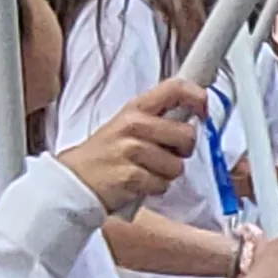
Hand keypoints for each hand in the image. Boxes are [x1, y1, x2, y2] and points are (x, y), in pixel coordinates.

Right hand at [61, 83, 201, 211]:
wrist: (74, 182)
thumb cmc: (104, 156)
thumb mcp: (125, 125)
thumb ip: (156, 119)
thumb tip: (192, 119)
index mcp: (135, 109)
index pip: (176, 88)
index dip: (198, 98)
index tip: (202, 111)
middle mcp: (134, 125)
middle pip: (187, 135)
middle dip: (182, 151)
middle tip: (165, 155)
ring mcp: (131, 150)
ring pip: (177, 166)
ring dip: (165, 174)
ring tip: (144, 171)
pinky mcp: (131, 176)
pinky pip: (162, 185)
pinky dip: (153, 189)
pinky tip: (137, 184)